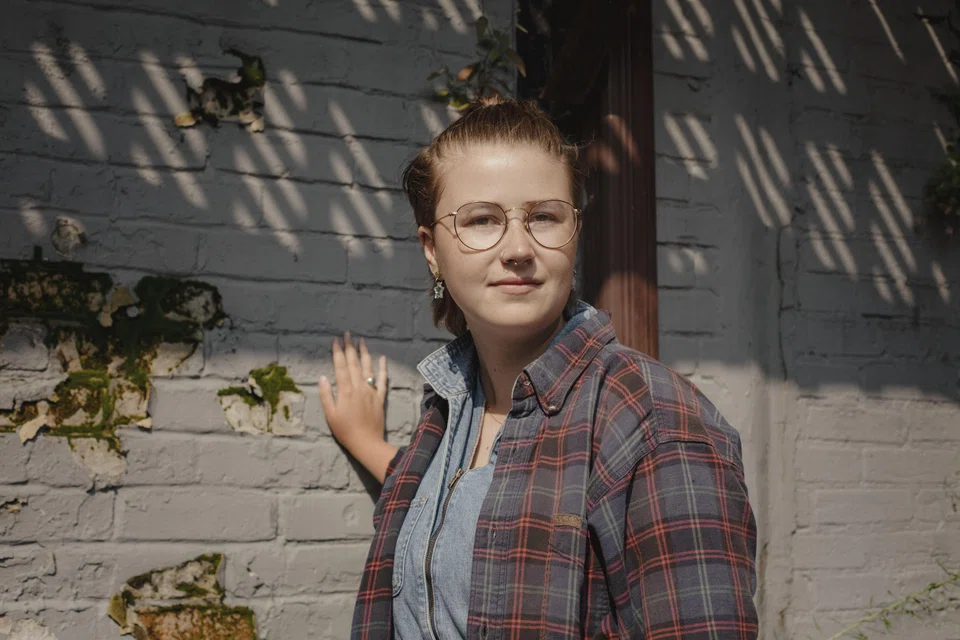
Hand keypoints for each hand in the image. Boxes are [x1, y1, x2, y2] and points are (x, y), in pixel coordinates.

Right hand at [318, 332, 396, 481]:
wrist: (366, 442)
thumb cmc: (345, 430)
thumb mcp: (330, 414)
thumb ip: (326, 395)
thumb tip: (322, 377)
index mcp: (345, 390)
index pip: (340, 366)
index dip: (337, 352)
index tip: (335, 340)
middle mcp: (359, 387)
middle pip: (353, 363)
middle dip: (349, 347)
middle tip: (347, 334)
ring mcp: (371, 391)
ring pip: (368, 367)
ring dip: (364, 353)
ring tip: (362, 341)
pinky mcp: (380, 397)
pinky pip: (382, 380)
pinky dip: (383, 368)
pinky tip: (382, 358)